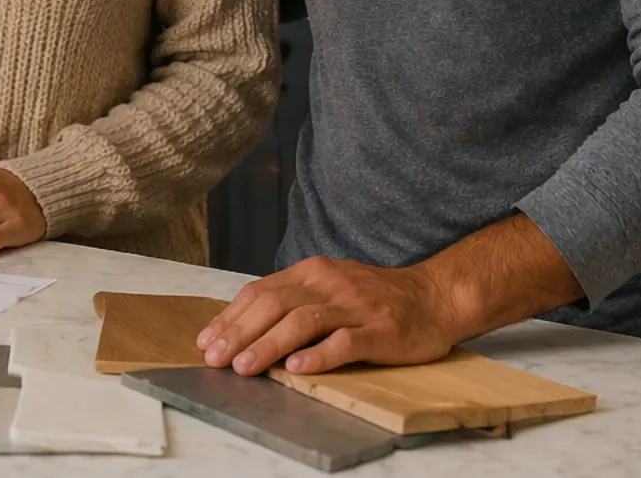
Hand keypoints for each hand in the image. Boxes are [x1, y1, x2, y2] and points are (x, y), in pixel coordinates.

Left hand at [198, 256, 463, 375]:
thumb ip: (293, 300)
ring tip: (245, 366)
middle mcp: (329, 284)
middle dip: (240, 333)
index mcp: (311, 272)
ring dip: (269, 345)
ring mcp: (355, 306)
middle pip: (275, 305)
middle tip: (215, 359)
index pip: (261, 292)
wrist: (434, 296)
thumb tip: (244, 326)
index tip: (207, 341)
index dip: (231, 317)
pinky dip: (319, 355)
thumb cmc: (373, 298)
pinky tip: (298, 369)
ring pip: (302, 322)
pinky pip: (345, 342)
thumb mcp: (328, 287)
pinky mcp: (380, 330)